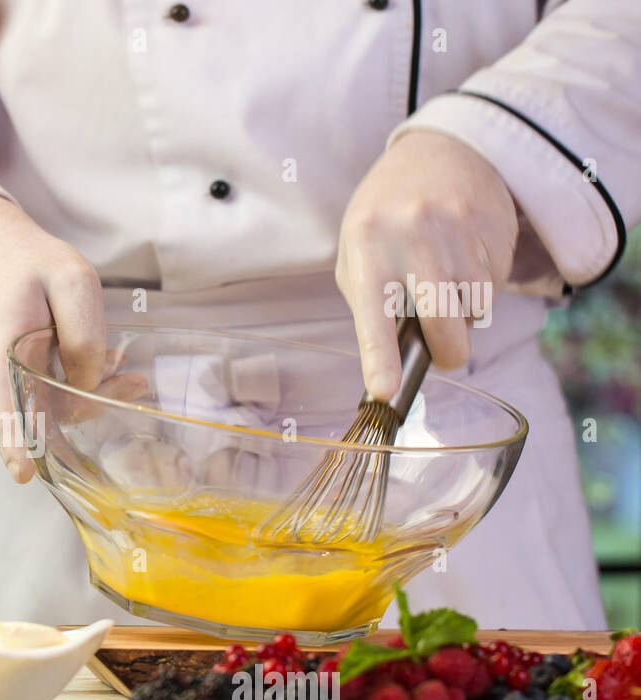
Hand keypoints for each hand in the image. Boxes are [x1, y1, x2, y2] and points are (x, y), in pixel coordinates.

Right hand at [0, 195, 106, 481]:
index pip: (0, 396)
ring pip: (44, 413)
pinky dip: (76, 392)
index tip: (24, 472)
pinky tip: (104, 369)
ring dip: (88, 398)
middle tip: (132, 383)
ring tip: (123, 369)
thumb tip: (87, 386)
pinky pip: (43, 404)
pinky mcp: (7, 393)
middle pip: (36, 415)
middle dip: (86, 409)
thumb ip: (83, 332)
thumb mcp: (71, 278)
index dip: (12, 437)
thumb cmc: (29, 268)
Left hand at [336, 130, 517, 399]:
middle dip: (449, 352)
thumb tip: (394, 361)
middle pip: (445, 325)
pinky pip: (497, 283)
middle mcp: (413, 239)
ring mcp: (459, 230)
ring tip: (446, 277)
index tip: (384, 391)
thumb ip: (369, 303)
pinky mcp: (495, 226)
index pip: (373, 314)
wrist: (438, 152)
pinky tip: (466, 255)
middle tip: (446, 353)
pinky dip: (483, 284)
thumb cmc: (384, 218)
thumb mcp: (356, 253)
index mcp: (367, 249)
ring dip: (465, 310)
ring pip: (477, 308)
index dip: (380, 358)